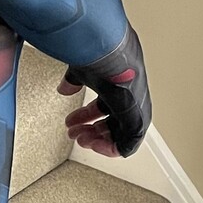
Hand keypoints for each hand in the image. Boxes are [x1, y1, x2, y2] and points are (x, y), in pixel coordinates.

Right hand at [58, 26, 150, 159]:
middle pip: (110, 123)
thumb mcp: (83, 72)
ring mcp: (135, 111)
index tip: (72, 121)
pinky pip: (127, 145)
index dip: (85, 116)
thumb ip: (73, 82)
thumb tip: (64, 88)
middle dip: (89, 130)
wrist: (111, 54)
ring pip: (118, 135)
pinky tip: (95, 146)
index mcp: (118, 86)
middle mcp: (129, 99)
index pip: (104, 107)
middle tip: (75, 133)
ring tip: (81, 140)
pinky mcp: (138, 122)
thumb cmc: (102, 58)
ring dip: (97, 140)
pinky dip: (109, 148)